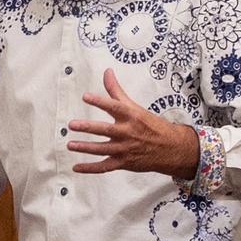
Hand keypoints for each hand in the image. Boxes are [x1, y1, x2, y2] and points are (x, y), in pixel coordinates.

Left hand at [67, 69, 200, 177]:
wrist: (170, 148)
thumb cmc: (150, 125)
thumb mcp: (135, 107)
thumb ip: (116, 91)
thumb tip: (107, 72)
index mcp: (131, 117)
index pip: (114, 107)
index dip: (99, 101)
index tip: (85, 97)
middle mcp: (127, 133)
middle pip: (105, 130)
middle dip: (88, 127)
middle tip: (72, 124)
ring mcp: (124, 149)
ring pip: (102, 149)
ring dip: (85, 148)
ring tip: (70, 145)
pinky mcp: (123, 163)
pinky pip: (104, 167)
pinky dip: (90, 168)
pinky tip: (76, 167)